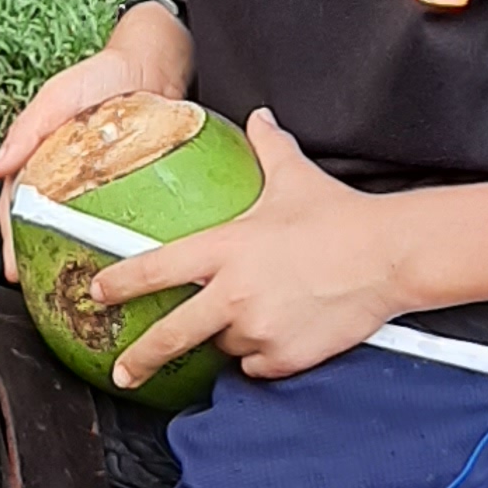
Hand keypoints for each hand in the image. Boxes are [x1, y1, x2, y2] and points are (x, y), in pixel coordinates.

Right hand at [0, 5, 194, 279]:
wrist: (154, 61)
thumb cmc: (100, 74)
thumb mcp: (58, 96)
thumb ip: (28, 129)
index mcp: (41, 160)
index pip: (16, 206)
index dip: (11, 239)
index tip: (13, 270)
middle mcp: (66, 178)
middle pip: (45, 225)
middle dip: (39, 258)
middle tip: (42, 291)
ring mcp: (99, 186)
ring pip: (80, 227)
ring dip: (74, 254)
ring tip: (83, 287)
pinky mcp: (132, 186)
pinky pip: (119, 218)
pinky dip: (114, 239)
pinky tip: (125, 262)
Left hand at [105, 112, 409, 388]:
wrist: (390, 256)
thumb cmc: (341, 217)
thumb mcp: (294, 177)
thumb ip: (268, 148)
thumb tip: (259, 118)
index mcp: (225, 249)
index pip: (156, 268)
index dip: (120, 282)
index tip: (97, 294)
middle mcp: (233, 294)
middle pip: (170, 335)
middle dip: (139, 357)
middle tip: (123, 370)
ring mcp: (257, 330)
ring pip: (225, 347)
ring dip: (230, 337)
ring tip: (261, 312)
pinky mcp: (283, 358)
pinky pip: (257, 366)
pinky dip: (262, 356)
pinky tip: (283, 332)